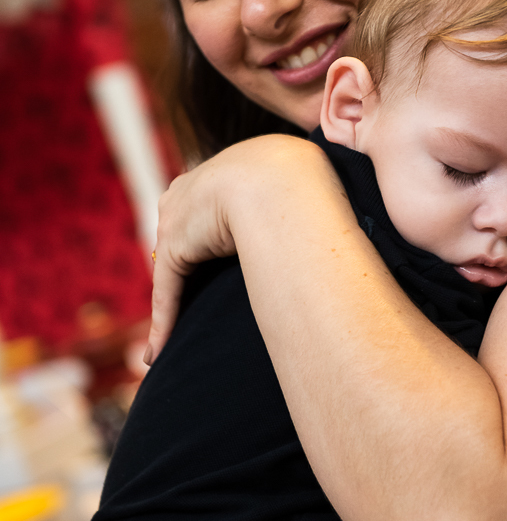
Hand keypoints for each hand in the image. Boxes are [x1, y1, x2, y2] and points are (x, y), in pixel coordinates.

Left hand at [146, 134, 321, 361]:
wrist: (278, 179)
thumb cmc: (304, 180)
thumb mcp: (301, 185)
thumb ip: (300, 204)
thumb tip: (333, 222)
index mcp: (224, 169)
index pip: (210, 209)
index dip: (216, 235)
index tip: (226, 258)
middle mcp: (191, 189)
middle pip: (185, 236)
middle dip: (189, 263)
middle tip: (201, 298)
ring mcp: (178, 218)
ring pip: (174, 268)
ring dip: (175, 302)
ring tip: (175, 336)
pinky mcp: (174, 247)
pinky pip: (168, 291)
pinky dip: (165, 322)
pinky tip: (159, 351)